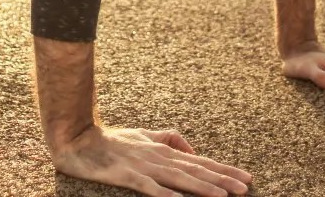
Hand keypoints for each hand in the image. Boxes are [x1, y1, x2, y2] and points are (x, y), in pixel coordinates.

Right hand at [51, 124, 252, 196]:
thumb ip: (168, 138)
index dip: (224, 170)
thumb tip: (191, 149)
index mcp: (164, 150)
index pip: (201, 161)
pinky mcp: (127, 176)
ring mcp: (144, 166)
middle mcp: (159, 157)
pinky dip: (165, 195)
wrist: (78, 139)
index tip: (246, 177)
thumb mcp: (144, 134)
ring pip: (180, 178)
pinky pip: (150, 188)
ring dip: (203, 187)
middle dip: (223, 180)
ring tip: (224, 195)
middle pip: (196, 170)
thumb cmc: (111, 140)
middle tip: (246, 187)